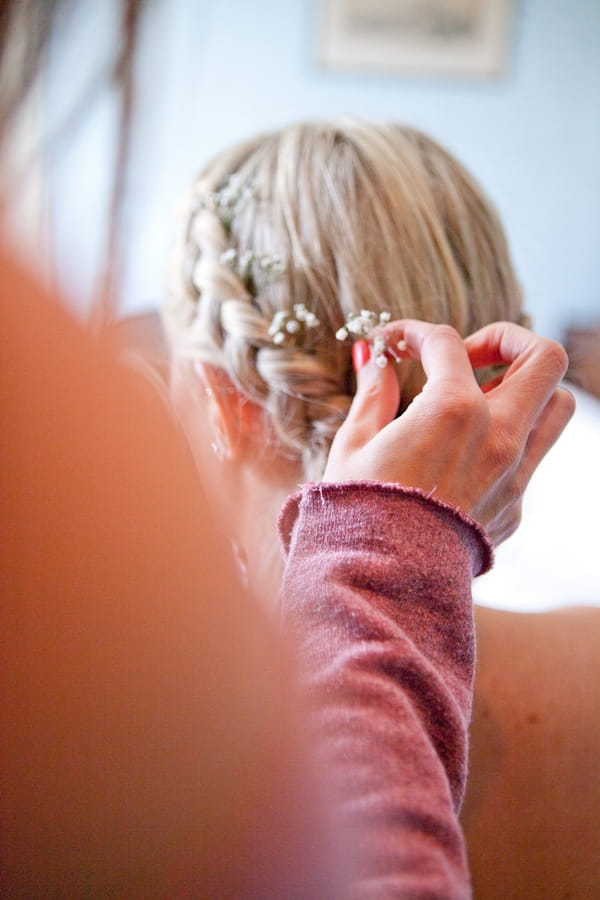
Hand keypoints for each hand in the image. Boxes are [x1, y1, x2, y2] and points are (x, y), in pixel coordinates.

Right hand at [323, 320, 574, 545]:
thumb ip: (374, 393)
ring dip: (524, 388)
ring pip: (557, 405)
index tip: (395, 343)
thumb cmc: (358, 510)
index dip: (415, 332)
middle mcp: (498, 435)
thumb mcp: (353, 443)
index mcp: (452, 410)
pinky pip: (532, 455)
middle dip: (507, 341)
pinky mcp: (516, 505)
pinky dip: (508, 438)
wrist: (381, 583)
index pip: (447, 343)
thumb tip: (378, 360)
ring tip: (476, 399)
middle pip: (544, 357)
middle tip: (466, 356)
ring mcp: (515, 473)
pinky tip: (465, 451)